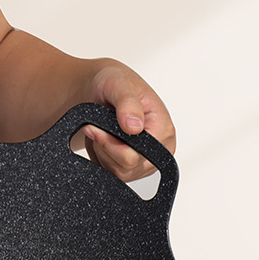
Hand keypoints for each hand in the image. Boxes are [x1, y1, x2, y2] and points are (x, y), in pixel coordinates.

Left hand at [78, 60, 175, 181]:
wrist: (100, 90)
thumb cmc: (114, 84)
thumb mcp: (119, 84)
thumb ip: (128, 103)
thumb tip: (134, 126)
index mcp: (163, 130)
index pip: (135, 156)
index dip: (111, 144)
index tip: (96, 127)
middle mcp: (158, 150)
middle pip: (125, 168)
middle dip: (104, 147)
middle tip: (95, 126)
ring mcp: (145, 162)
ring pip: (117, 174)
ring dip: (102, 153)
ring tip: (101, 130)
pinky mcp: (132, 169)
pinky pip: (111, 175)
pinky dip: (101, 158)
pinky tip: (103, 141)